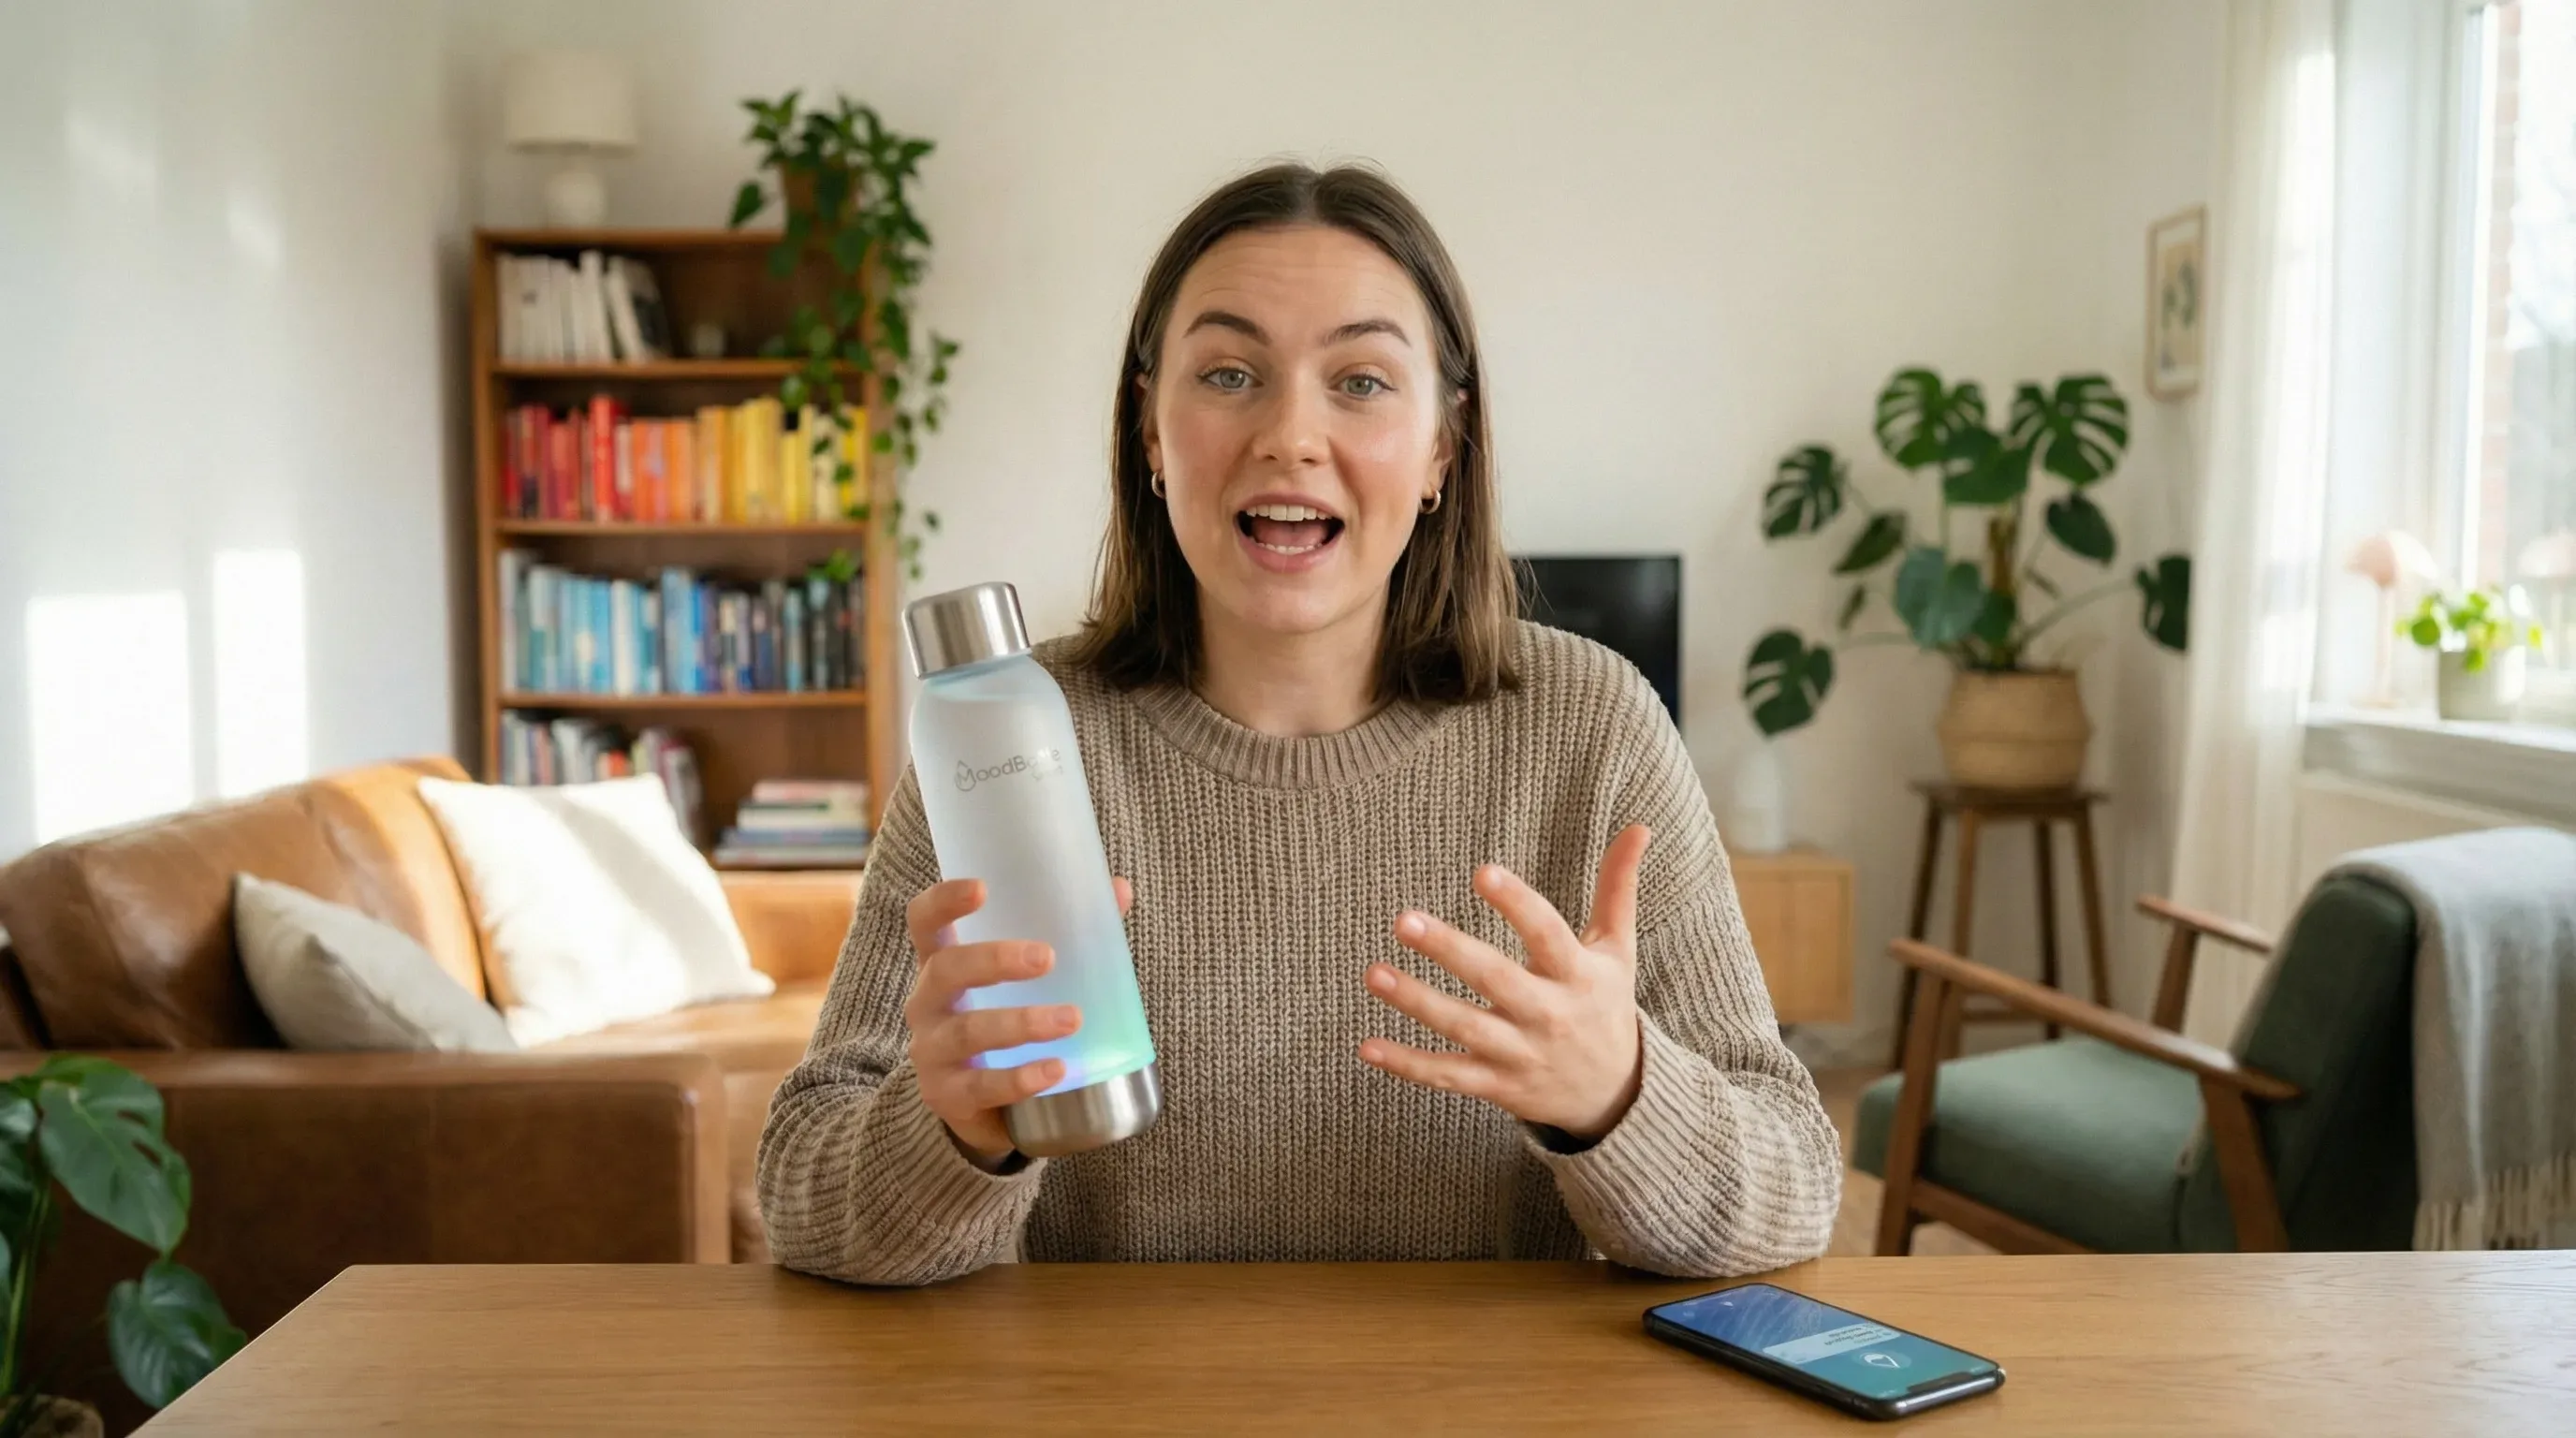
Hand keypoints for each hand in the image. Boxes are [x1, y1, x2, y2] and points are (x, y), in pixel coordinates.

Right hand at [903, 875, 1134, 1167]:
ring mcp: (931, 1051)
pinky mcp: (947, 1096)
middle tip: (1047, 957)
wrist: (978, 1108)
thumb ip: (1067, 932)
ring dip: (1021, 1023)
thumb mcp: (1022, 979)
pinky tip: (1055, 1071)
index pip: (925, 922)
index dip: (943, 901)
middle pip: (946, 971)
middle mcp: (926, 1004)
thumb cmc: (1003, 1019)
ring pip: (968, 1032)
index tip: (982, 888)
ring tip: (1072, 1019)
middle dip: (995, 961)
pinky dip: (1020, 1078)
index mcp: (941, 964)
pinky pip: (981, 1086)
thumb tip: (1119, 890)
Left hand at [1360, 825, 1650, 1140]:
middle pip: (1496, 980)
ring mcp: (1520, 1054)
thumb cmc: (1605, 1005)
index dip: (1517, 903)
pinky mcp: (1496, 1085)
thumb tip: (1639, 827)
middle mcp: (1548, 1014)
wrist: (1615, 1094)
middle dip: (1450, 950)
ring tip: (1373, 973)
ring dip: (1417, 1003)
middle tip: (1404, 919)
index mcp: (1578, 974)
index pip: (1547, 933)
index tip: (1483, 871)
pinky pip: (1447, 1076)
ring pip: (1464, 1028)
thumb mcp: (1617, 949)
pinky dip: (1408, 1066)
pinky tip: (1366, 1047)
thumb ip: (1618, 887)